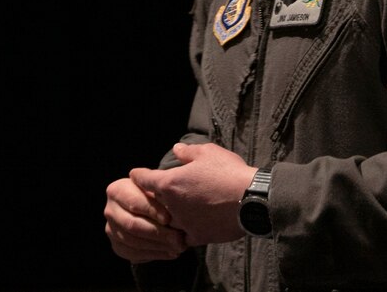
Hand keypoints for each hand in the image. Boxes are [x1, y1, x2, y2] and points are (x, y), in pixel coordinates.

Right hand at [103, 176, 186, 262]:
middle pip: (132, 225)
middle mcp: (110, 211)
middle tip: (178, 238)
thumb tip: (168, 207)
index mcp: (116, 191)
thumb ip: (158, 192)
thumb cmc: (155, 193)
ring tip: (178, 246)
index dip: (152, 211)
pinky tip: (170, 252)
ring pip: (133, 242)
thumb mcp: (156, 188)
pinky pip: (134, 254)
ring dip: (158, 246)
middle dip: (158, 232)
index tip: (168, 218)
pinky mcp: (118, 246)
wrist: (149, 207)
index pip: (134, 203)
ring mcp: (111, 230)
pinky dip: (155, 254)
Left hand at [130, 142, 256, 246]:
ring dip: (165, 218)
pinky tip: (183, 232)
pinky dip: (182, 233)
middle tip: (152, 194)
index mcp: (170, 183)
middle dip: (151, 198)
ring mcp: (184, 224)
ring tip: (167, 213)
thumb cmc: (228, 172)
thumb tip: (176, 150)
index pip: (145, 179)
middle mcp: (172, 206)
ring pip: (166, 223)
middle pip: (153, 203)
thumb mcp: (208, 153)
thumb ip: (188, 152)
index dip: (139, 175)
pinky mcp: (199, 237)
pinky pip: (183, 237)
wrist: (252, 200)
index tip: (134, 175)